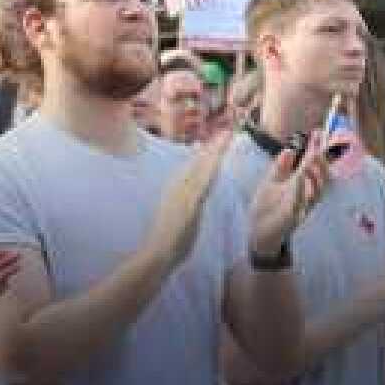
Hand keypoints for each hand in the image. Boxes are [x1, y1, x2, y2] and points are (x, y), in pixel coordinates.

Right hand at [142, 131, 233, 267]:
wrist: (157, 254)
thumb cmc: (167, 243)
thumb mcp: (177, 221)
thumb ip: (183, 211)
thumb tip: (188, 209)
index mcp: (176, 191)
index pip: (194, 168)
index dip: (205, 154)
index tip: (216, 141)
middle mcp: (178, 187)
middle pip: (198, 163)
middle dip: (212, 147)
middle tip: (226, 130)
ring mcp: (183, 193)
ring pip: (202, 167)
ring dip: (214, 151)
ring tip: (227, 135)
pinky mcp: (189, 202)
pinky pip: (203, 181)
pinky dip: (211, 167)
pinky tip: (219, 157)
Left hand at [250, 131, 331, 258]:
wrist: (258, 232)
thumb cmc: (267, 208)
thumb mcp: (272, 183)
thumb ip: (280, 167)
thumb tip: (289, 149)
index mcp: (301, 186)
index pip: (313, 166)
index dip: (318, 150)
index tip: (320, 133)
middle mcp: (305, 196)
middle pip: (321, 178)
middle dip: (323, 162)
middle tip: (322, 146)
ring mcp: (301, 207)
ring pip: (315, 191)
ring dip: (315, 175)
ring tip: (314, 158)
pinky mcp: (292, 217)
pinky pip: (299, 203)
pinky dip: (300, 190)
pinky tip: (299, 178)